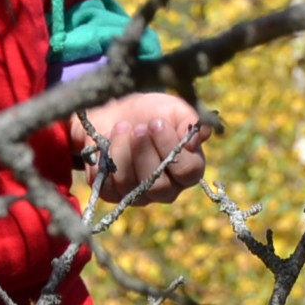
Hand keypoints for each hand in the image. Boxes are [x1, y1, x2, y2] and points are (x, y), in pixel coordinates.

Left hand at [74, 92, 207, 204]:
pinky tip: (107, 139)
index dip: (170, 147)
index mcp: (188, 169)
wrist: (118, 114)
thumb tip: (199, 137)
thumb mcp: (174, 109)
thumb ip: (189, 121)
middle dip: (144, 154)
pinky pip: (107, 186)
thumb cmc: (152, 113)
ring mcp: (139, 194)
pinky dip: (105, 159)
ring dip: (123, 152)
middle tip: (138, 128)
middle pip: (159, 186)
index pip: (187, 171)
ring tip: (121, 127)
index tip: (157, 123)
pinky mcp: (113, 194)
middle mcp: (167, 188)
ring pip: (130, 185)